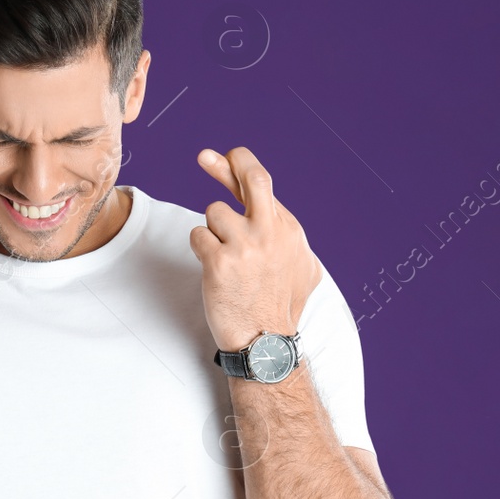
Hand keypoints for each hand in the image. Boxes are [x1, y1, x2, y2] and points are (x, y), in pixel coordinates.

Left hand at [190, 147, 322, 351]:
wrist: (266, 341)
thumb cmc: (280, 305)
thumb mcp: (302, 265)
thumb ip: (287, 235)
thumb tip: (274, 210)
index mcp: (289, 229)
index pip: (261, 185)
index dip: (236, 166)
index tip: (218, 157)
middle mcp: (270, 232)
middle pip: (251, 177)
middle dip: (228, 163)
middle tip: (206, 157)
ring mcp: (245, 245)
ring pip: (213, 213)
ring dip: (212, 232)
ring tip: (225, 259)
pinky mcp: (219, 262)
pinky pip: (198, 236)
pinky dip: (201, 249)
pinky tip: (213, 269)